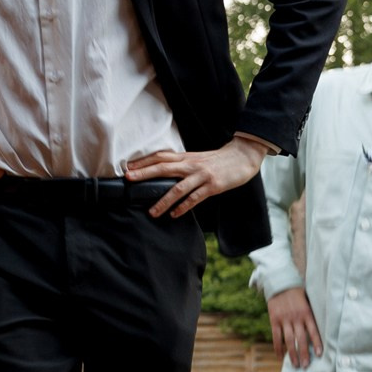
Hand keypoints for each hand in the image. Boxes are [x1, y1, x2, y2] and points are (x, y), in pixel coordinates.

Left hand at [125, 135, 267, 218]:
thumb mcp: (198, 158)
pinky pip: (195, 198)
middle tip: (129, 180)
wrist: (242, 156)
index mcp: (187, 157)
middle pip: (164, 168)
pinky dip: (183, 207)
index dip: (144, 162)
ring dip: (163, 200)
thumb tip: (163, 170)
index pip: (161, 157)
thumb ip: (182, 164)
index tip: (128, 167)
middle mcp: (192, 165)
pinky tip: (175, 214)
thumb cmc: (219, 160)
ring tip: (152, 212)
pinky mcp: (212, 186)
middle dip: (145, 174)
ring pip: (178, 188)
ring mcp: (202, 175)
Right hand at [268, 287, 321, 367]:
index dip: (317, 343)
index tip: (320, 354)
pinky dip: (278, 348)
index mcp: (306, 313)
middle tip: (306, 366)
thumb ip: (312, 316)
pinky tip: (281, 357)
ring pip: (289, 340)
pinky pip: (276, 337)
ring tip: (295, 364)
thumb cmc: (298, 295)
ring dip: (292, 354)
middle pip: (301, 338)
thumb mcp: (308, 302)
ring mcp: (284, 319)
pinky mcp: (274, 320)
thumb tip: (322, 331)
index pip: (314, 330)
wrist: (281, 284)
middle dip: (304, 353)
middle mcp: (296, 317)